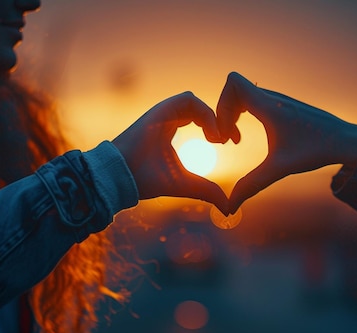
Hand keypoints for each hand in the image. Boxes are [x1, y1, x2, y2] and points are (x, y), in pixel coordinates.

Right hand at [113, 92, 228, 214]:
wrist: (123, 178)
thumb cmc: (148, 181)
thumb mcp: (186, 185)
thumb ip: (207, 191)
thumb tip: (228, 208)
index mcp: (171, 129)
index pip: (202, 118)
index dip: (219, 127)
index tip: (233, 142)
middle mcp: (167, 118)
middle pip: (201, 107)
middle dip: (221, 119)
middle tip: (232, 138)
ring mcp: (162, 112)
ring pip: (195, 101)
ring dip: (212, 117)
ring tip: (219, 138)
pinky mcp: (160, 109)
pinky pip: (189, 100)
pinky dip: (205, 113)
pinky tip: (210, 134)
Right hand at [216, 72, 356, 213]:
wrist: (345, 141)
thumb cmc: (315, 150)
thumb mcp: (280, 168)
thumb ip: (252, 185)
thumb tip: (229, 208)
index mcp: (269, 106)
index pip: (233, 82)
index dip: (221, 104)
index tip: (226, 132)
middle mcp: (272, 97)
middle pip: (234, 90)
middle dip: (222, 114)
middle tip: (227, 140)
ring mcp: (277, 100)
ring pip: (242, 95)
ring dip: (231, 116)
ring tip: (235, 140)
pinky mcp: (281, 105)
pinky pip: (251, 100)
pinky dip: (242, 115)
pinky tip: (244, 137)